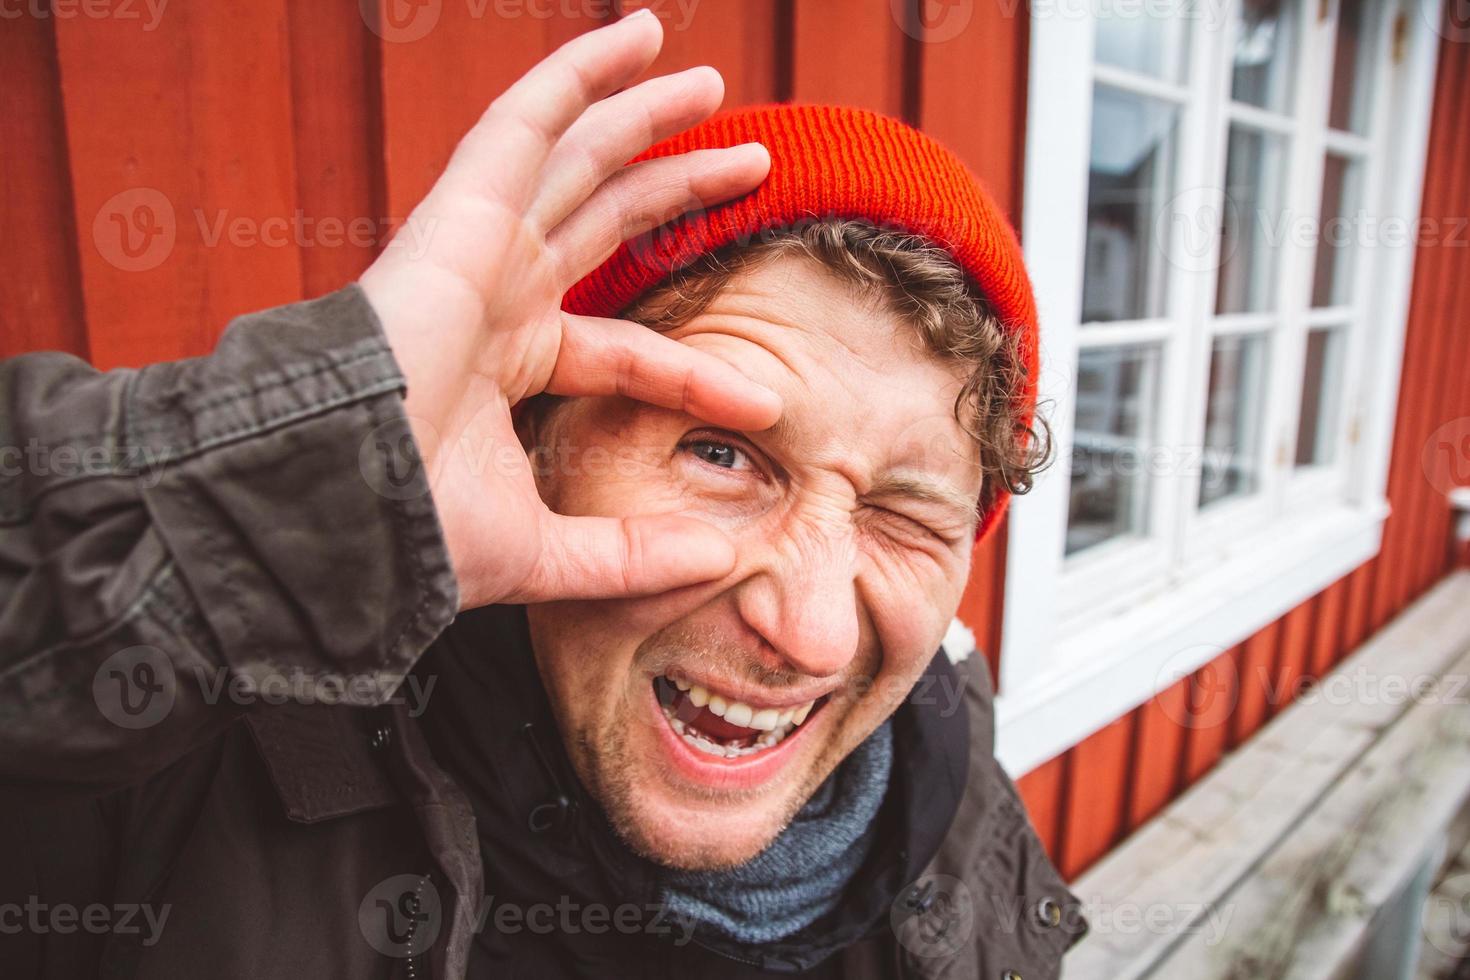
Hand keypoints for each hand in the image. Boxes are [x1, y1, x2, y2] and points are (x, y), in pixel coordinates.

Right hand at [358, 11, 779, 610]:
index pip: (625, 350)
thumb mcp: (544, 553)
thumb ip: (628, 556)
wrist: (336, 504)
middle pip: (605, 220)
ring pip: (574, 156)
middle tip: (747, 161)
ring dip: (640, 113)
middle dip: (674, 185)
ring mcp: (477, 248)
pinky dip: (577, 76)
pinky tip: (638, 41)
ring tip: (709, 82)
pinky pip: (525, 122)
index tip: (768, 399)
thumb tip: (720, 560)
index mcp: (506, 365)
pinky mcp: (459, 212)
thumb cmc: (413, 533)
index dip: (696, 370)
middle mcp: (496, 294)